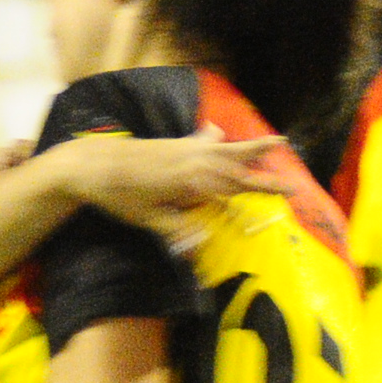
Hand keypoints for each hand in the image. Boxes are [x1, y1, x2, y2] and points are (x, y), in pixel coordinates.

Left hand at [56, 125, 286, 246]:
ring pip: (225, 148)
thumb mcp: (148, 218)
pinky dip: (215, 139)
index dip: (264, 190)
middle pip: (238, 165)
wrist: (89, 163)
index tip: (291, 193)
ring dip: (250, 148)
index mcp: (193, 178)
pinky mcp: (172, 144)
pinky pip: (202, 140)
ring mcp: (183, 147)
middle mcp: (194, 158)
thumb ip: (177, 231)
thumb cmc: (118, 194)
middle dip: (265, 172)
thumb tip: (202, 249)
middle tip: (292, 180)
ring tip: (277, 142)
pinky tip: (218, 133)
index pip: (237, 186)